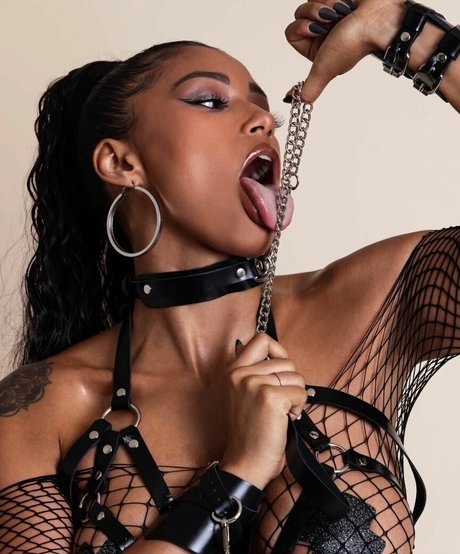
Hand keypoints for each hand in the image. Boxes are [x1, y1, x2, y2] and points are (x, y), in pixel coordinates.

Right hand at [219, 333, 306, 489]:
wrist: (245, 462)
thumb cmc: (250, 432)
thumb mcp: (244, 394)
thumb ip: (256, 373)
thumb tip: (280, 357)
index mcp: (233, 371)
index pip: (261, 340)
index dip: (278, 352)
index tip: (280, 371)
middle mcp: (240, 374)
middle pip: (286, 361)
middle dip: (291, 382)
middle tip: (281, 402)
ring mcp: (254, 384)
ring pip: (296, 376)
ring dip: (296, 396)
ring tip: (282, 412)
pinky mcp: (270, 397)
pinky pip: (300, 393)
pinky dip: (299, 407)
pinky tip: (286, 419)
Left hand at [285, 0, 406, 101]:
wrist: (378, 18)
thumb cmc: (355, 43)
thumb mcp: (324, 70)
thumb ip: (310, 87)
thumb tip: (297, 102)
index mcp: (315, 48)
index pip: (291, 33)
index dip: (302, 29)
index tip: (317, 32)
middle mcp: (321, 32)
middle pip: (299, 14)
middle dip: (313, 15)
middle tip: (330, 22)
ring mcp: (329, 13)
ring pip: (310, 2)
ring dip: (325, 4)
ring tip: (340, 12)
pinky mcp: (336, 0)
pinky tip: (346, 3)